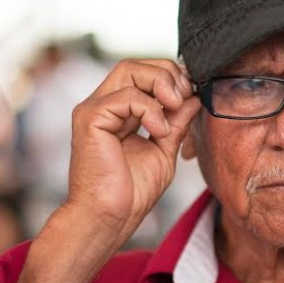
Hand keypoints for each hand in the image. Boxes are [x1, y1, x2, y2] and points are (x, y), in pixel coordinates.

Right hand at [9, 60, 200, 282]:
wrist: (110, 218)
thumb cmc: (132, 192)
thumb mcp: (164, 149)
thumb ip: (176, 122)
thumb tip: (194, 96)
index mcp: (118, 111)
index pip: (142, 73)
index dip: (170, 76)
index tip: (192, 93)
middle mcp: (103, 105)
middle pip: (135, 64)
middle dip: (167, 75)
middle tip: (185, 96)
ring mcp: (94, 109)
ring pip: (129, 70)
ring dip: (161, 85)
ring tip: (174, 110)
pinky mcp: (90, 118)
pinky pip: (126, 96)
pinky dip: (150, 109)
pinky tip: (159, 131)